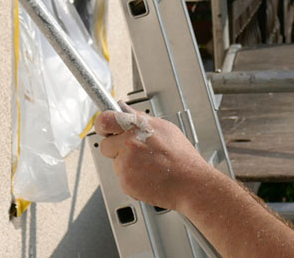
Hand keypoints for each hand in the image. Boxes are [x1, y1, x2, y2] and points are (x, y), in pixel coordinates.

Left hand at [94, 109, 215, 212]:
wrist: (190, 183)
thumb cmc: (182, 157)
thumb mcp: (164, 128)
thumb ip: (140, 119)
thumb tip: (124, 110)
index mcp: (137, 126)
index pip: (105, 119)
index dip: (102, 124)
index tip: (103, 127)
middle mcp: (129, 142)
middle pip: (106, 145)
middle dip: (115, 149)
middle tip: (132, 153)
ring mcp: (126, 163)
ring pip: (115, 163)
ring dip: (126, 165)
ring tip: (147, 166)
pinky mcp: (125, 181)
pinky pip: (121, 178)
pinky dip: (131, 179)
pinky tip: (147, 176)